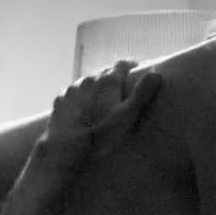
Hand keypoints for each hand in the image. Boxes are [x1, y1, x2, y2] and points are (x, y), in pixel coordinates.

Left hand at [40, 60, 162, 174]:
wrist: (64, 149)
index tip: (137, 73)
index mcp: (107, 80)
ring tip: (102, 103)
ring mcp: (71, 90)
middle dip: (113, 79)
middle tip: (121, 91)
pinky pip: (73, 95)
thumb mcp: (126, 117)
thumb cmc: (99, 135)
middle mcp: (87, 79)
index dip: (131, 67)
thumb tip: (155, 74)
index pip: (122, 64)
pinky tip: (82, 111)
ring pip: (87, 83)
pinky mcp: (59, 101)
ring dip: (95, 89)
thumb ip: (141, 95)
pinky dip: (80, 99)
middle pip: (104, 73)